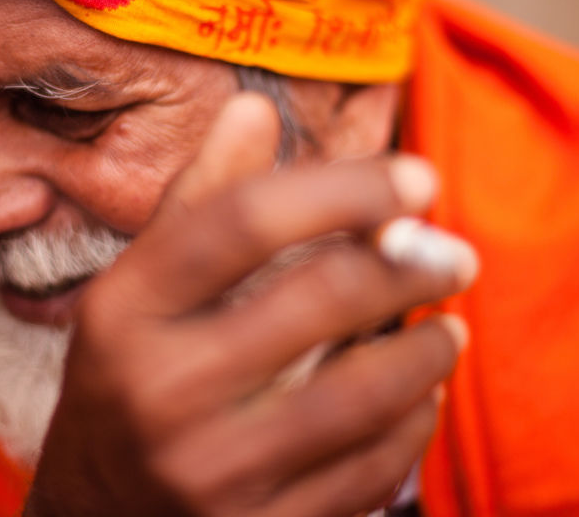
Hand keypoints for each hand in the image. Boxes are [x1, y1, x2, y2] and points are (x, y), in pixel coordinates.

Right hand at [25, 93, 475, 516]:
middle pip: (319, 298)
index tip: (417, 177)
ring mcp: (207, 471)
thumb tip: (254, 107)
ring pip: (359, 394)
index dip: (344, 187)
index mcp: (123, 310)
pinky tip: (421, 394)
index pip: (244, 220)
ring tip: (447, 326)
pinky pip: (367, 472)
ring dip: (426, 348)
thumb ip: (197, 199)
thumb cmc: (127, 379)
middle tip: (455, 253)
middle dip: (412, 265)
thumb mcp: (137, 290)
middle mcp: (158, 390)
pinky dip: (413, 422)